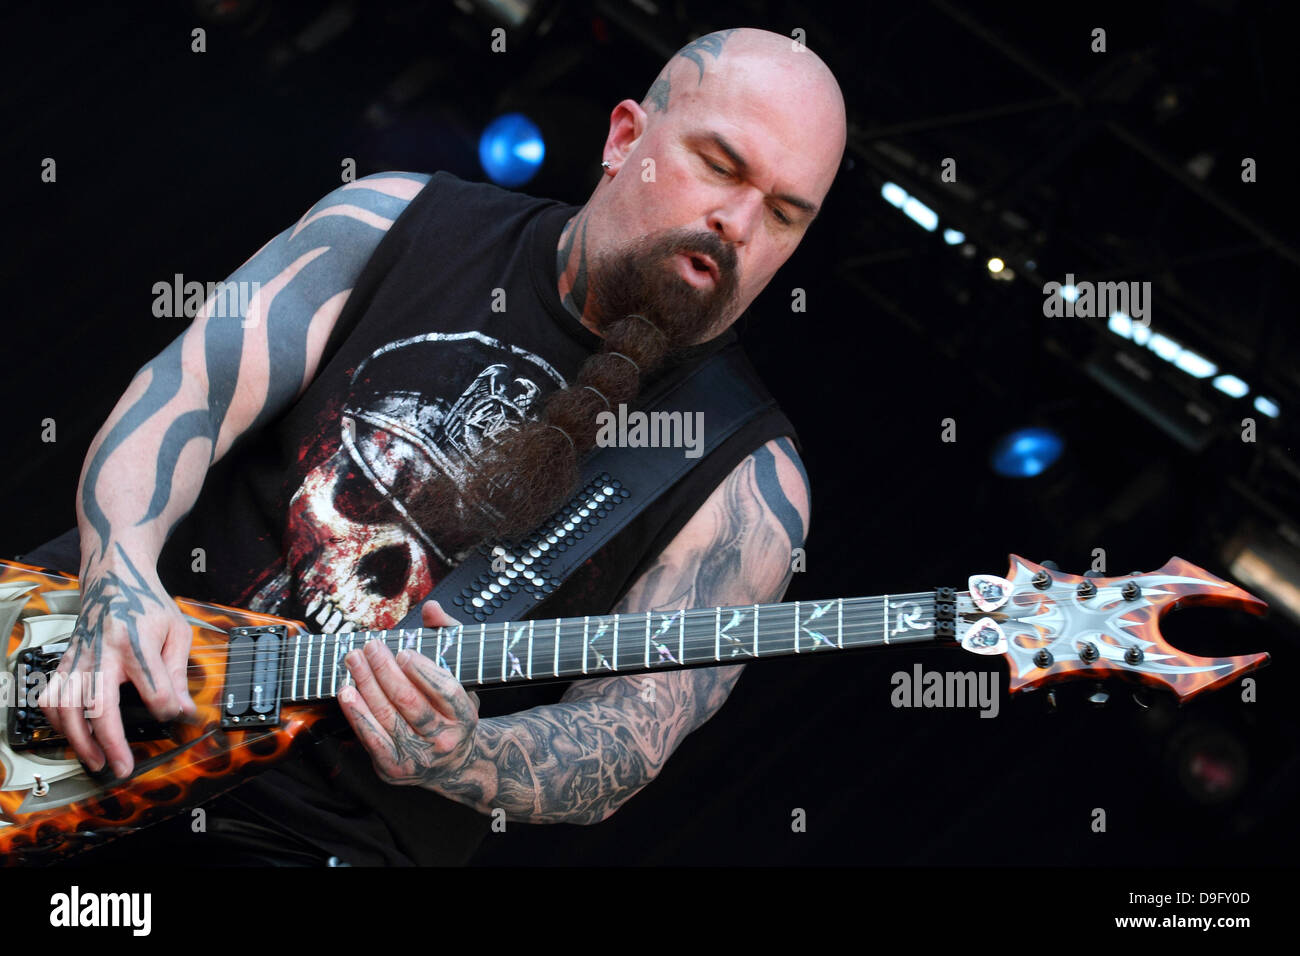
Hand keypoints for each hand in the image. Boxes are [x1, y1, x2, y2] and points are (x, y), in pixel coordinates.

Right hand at [39, 543, 196, 778]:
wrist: (114, 578)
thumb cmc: (149, 605)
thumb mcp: (176, 631)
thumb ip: (177, 673)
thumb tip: (182, 711)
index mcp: (137, 641)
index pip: (153, 687)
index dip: (166, 709)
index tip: (174, 716)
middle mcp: (102, 651)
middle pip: (98, 704)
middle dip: (108, 742)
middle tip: (120, 768)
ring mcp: (78, 656)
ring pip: (67, 706)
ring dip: (78, 740)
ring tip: (96, 761)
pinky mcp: (64, 660)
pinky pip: (51, 697)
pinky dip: (57, 722)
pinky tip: (72, 736)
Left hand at [339, 600, 480, 787]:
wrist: (451, 763)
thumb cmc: (451, 710)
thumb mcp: (460, 673)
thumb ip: (447, 635)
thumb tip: (430, 608)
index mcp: (465, 716)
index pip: (446, 692)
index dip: (424, 672)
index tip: (404, 652)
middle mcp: (444, 740)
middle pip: (410, 702)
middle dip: (385, 671)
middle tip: (371, 646)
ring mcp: (418, 758)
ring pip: (387, 717)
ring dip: (366, 684)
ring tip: (353, 659)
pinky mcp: (394, 768)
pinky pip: (371, 739)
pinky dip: (357, 714)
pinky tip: (346, 692)